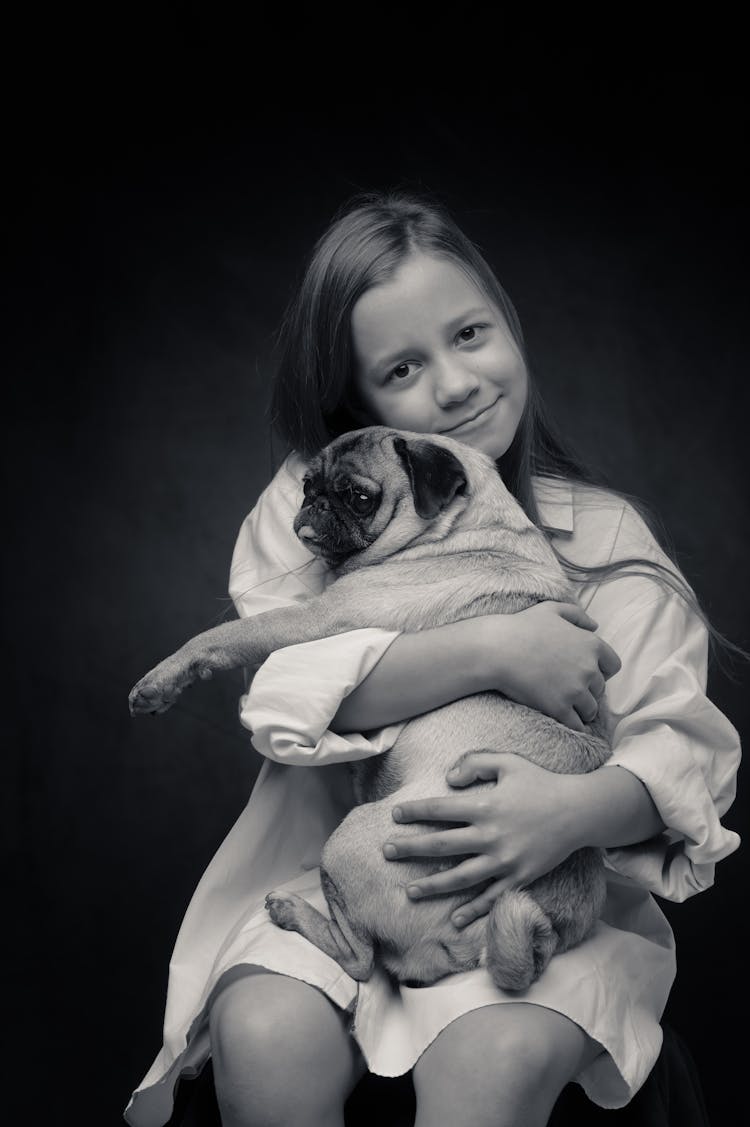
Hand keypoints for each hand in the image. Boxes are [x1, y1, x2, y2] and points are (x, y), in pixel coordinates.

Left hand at [384, 751, 583, 928]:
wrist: (578, 811)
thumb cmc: (540, 783)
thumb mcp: (508, 762)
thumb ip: (475, 763)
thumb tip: (448, 779)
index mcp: (486, 806)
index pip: (440, 810)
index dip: (415, 812)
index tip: (394, 815)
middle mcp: (491, 836)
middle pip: (442, 845)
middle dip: (411, 849)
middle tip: (387, 852)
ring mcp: (505, 861)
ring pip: (460, 877)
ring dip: (433, 886)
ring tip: (410, 891)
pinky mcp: (519, 878)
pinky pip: (491, 897)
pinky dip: (473, 910)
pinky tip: (454, 920)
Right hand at [490, 601, 620, 730]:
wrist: (497, 649)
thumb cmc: (522, 627)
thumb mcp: (551, 609)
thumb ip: (577, 615)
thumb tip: (595, 626)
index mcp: (591, 644)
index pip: (613, 666)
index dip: (601, 671)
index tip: (586, 674)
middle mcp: (589, 668)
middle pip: (600, 689)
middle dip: (588, 691)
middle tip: (570, 690)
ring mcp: (575, 690)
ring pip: (591, 710)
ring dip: (582, 710)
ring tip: (567, 707)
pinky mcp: (560, 708)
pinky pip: (577, 725)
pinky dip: (573, 725)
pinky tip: (563, 720)